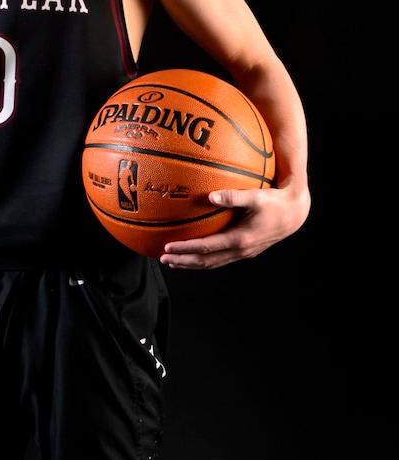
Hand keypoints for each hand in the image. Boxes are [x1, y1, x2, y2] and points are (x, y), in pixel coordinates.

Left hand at [159, 182, 309, 269]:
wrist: (295, 214)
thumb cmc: (275, 201)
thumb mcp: (255, 196)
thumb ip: (232, 196)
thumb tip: (210, 195)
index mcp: (239, 239)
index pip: (205, 248)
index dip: (185, 249)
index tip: (168, 247)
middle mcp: (240, 250)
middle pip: (205, 262)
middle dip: (183, 262)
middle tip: (164, 259)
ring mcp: (244, 253)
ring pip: (213, 263)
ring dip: (192, 264)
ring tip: (175, 262)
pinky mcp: (247, 251)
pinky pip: (220, 260)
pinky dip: (205, 259)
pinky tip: (197, 254)